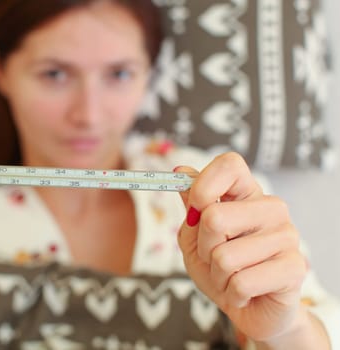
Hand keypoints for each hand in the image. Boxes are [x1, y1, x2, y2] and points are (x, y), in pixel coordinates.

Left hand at [176, 152, 307, 343]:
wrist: (248, 308)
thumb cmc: (220, 268)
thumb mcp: (195, 235)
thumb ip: (191, 204)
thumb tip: (180, 169)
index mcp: (248, 193)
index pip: (229, 165)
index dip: (203, 185)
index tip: (193, 212)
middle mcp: (272, 208)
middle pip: (215, 217)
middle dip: (202, 247)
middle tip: (214, 258)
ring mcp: (287, 236)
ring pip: (223, 256)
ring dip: (217, 274)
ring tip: (230, 276)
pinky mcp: (294, 268)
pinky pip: (241, 281)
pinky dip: (231, 292)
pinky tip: (244, 291)